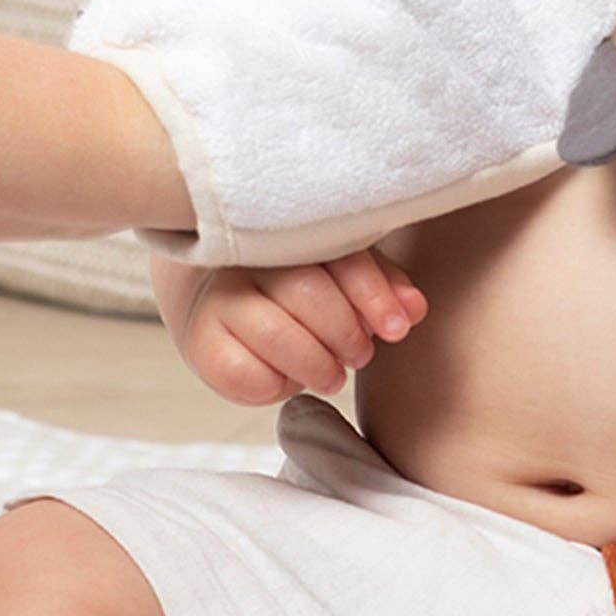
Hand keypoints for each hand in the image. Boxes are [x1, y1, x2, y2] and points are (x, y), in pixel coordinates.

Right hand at [169, 248, 426, 405]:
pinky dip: (274, 384)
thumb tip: (414, 309)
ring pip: (273, 332)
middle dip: (344, 332)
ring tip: (333, 376)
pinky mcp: (200, 343)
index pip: (338, 254)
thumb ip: (382, 289)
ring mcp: (219, 298)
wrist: (224, 308)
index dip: (373, 294)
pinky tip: (285, 379)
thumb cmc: (298, 292)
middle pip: (304, 291)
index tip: (398, 328)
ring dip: (315, 363)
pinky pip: (241, 371)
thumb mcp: (344, 280)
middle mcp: (249, 257)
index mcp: (291, 231)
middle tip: (361, 354)